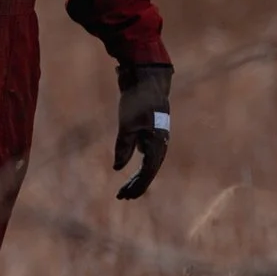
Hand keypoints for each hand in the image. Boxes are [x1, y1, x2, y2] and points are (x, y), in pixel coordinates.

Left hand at [113, 63, 171, 199]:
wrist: (145, 78)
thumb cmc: (138, 102)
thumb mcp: (127, 125)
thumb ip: (123, 147)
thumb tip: (117, 168)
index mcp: (158, 143)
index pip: (148, 171)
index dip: (137, 185)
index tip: (125, 195)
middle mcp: (159, 143)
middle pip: (149, 171)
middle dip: (136, 185)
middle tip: (122, 197)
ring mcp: (155, 137)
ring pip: (148, 163)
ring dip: (136, 176)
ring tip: (124, 189)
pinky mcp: (148, 131)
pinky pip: (144, 152)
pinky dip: (135, 161)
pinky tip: (126, 167)